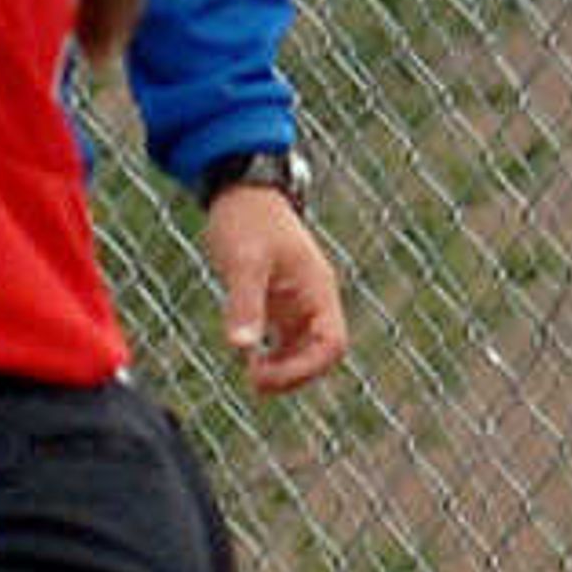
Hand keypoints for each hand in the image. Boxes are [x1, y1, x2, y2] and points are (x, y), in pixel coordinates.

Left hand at [205, 186, 347, 396]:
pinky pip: (286, 340)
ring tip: (251, 375)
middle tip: (254, 380)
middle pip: (321, 354)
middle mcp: (313, 299)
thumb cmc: (247, 220)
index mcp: (317, 289)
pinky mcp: (280, 302)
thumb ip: (245, 304)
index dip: (306, 369)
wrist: (240, 191)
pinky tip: (248, 357)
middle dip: (293, 375)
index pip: (331, 344)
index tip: (267, 374)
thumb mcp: (244, 262)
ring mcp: (298, 302)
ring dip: (283, 369)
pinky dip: (272, 355)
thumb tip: (240, 348)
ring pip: (304, 350)